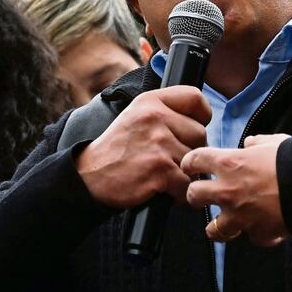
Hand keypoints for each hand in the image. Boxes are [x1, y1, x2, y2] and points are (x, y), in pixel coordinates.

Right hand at [76, 86, 210, 207]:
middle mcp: (155, 117)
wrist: (89, 177)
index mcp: (150, 101)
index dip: (201, 116)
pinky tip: (165, 190)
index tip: (193, 128)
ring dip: (184, 173)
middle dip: (190, 150)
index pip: (195, 98)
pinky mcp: (159, 170)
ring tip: (164, 175)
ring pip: (194, 160)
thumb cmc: (117, 149)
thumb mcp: (136, 115)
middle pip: (200, 134)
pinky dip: (179, 193)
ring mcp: (158, 143)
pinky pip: (187, 183)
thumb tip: (202, 118)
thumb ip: (166, 110)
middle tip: (170, 159)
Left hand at [183, 133, 291, 246]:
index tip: (191, 166)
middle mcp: (227, 190)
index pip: (195, 160)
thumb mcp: (274, 142)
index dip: (190, 163)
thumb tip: (249, 144)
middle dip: (195, 195)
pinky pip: (252, 237)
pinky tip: (265, 228)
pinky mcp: (257, 233)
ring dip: (218, 225)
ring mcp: (240, 215)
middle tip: (202, 195)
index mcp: (229, 163)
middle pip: (193, 196)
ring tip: (224, 223)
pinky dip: (258, 233)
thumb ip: (257, 144)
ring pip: (213, 229)